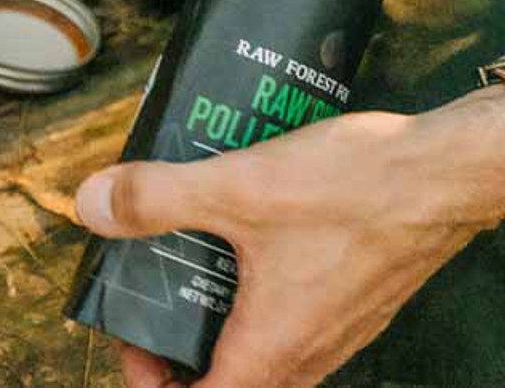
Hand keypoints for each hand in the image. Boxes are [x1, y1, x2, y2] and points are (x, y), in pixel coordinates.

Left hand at [74, 92, 504, 386]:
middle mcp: (310, 351)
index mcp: (273, 347)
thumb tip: (92, 206)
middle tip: (147, 302)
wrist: (446, 172)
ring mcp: (339, 326)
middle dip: (180, 351)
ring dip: (219, 320)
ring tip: (187, 264)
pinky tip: (244, 237)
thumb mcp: (234, 188)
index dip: (155, 383)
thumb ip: (157, 199)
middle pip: (232, 380)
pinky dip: (258, 292)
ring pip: (266, 347)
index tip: (129, 343)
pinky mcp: (358, 295)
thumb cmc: (352, 190)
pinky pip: (296, 314)